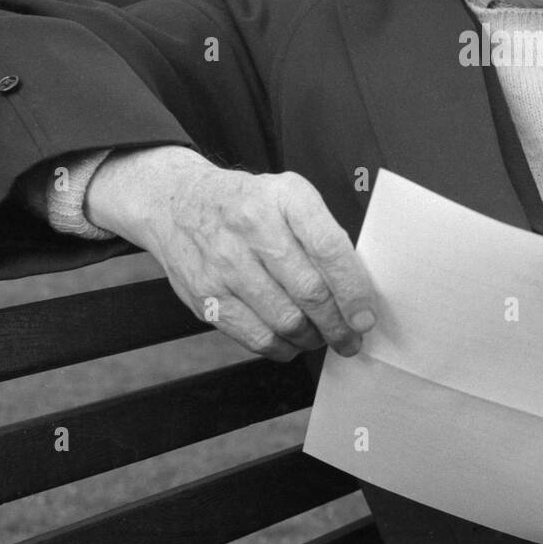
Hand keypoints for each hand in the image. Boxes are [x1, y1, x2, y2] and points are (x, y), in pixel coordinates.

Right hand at [85, 146, 377, 360]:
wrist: (177, 203)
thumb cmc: (248, 204)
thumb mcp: (289, 196)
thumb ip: (322, 235)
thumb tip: (356, 289)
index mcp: (285, 197)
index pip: (329, 249)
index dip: (353, 290)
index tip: (366, 317)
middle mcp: (253, 227)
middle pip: (309, 291)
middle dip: (339, 324)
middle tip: (352, 337)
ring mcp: (224, 263)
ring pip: (284, 320)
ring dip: (312, 338)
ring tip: (322, 337)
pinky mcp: (206, 296)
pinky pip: (255, 336)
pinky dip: (282, 347)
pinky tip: (291, 340)